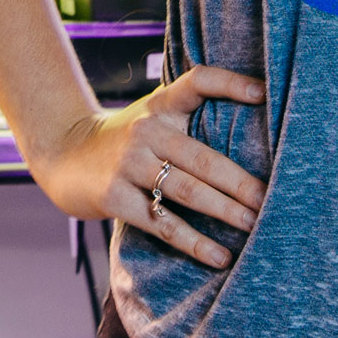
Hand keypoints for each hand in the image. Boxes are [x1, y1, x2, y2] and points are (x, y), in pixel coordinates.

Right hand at [32, 65, 266, 270]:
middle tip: (274, 200)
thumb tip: (253, 125)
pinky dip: (194, 242)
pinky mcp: (115, 197)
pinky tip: (219, 256)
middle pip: (204, 158)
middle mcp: (146, 130)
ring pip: (188, 192)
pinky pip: (163, 223)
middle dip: (242, 183)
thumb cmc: (125, 140)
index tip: (264, 94)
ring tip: (256, 227)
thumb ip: (189, 119)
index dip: (231, 84)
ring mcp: (129, 164)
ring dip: (226, 212)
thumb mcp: (152, 116)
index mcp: (160, 105)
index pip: (198, 82)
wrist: (64, 154)